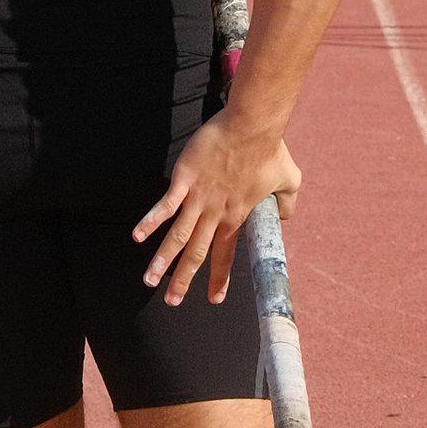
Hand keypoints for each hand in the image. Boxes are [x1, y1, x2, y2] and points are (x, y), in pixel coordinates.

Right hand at [132, 111, 300, 306]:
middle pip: (196, 253)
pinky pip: (165, 205)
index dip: (218, 278)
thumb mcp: (289, 180)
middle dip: (183, 280)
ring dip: (162, 260)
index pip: (225, 255)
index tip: (213, 299)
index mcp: (237, 216)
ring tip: (148, 279)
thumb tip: (286, 215)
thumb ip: (287, 203)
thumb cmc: (270, 149)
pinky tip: (137, 236)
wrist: (251, 125)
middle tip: (172, 301)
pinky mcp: (184, 178)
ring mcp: (198, 197)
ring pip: (177, 236)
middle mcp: (215, 213)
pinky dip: (150, 221)